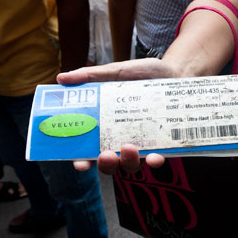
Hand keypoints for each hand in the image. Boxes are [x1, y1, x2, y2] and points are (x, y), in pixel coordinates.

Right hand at [58, 59, 178, 173]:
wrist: (176, 72)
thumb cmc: (144, 74)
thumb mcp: (117, 72)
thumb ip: (92, 76)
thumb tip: (61, 78)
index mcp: (106, 125)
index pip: (89, 149)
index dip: (82, 160)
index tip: (80, 163)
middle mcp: (122, 138)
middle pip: (109, 163)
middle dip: (105, 164)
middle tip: (105, 155)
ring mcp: (143, 143)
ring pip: (132, 165)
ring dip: (128, 162)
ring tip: (129, 148)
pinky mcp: (163, 143)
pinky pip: (157, 158)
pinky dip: (155, 160)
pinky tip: (155, 157)